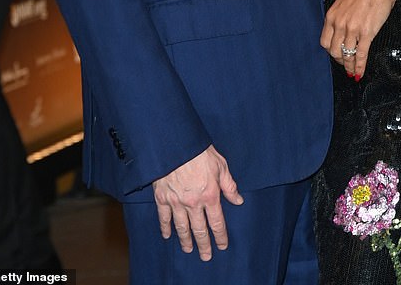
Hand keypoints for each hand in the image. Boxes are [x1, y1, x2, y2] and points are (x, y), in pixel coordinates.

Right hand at [152, 145, 243, 259]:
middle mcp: (194, 203)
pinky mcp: (162, 198)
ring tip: (188, 249)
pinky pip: (164, 217)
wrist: (175, 144)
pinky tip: (167, 235)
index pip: (217, 222)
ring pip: (182, 227)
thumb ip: (229, 185)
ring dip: (186, 240)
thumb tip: (238, 200)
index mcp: (210, 195)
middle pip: (200, 230)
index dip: (220, 236)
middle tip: (206, 256)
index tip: (222, 245)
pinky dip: (165, 228)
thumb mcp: (220, 165)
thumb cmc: (199, 151)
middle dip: (204, 245)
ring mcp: (177, 202)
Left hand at [320, 0, 400, 80]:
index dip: (330, 52)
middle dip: (340, 61)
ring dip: (349, 67)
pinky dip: (359, 66)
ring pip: (346, 55)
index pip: (325, 41)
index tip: (337, 55)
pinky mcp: (366, 33)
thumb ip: (340, 16)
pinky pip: (360, 55)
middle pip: (333, 51)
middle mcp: (339, 24)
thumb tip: (342, 30)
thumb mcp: (344, 1)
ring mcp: (352, 29)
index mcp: (332, 15)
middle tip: (346, 64)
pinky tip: (360, 72)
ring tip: (353, 72)